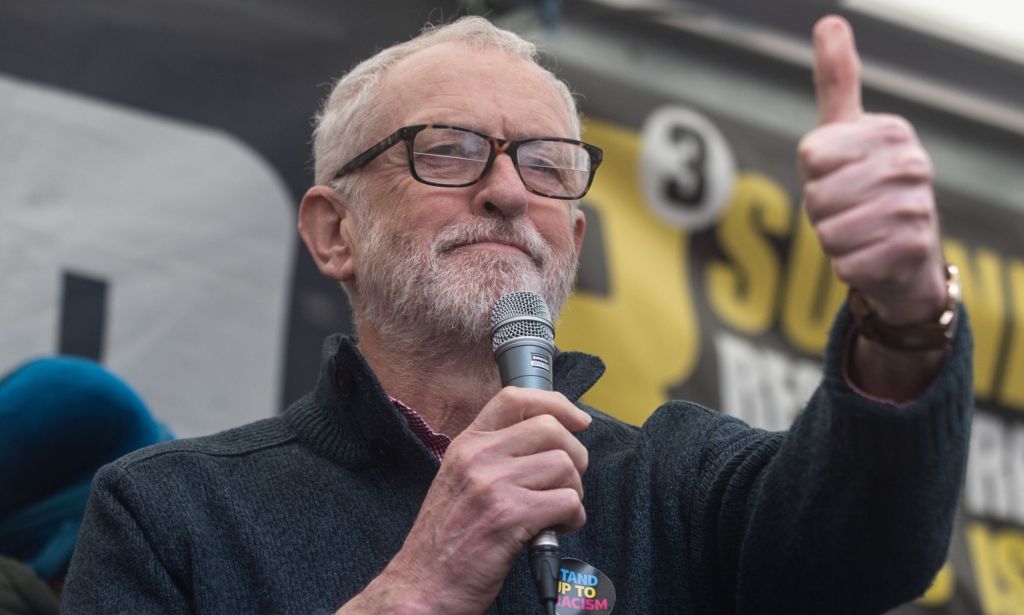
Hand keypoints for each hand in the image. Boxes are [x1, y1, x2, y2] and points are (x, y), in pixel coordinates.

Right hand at [340, 387, 589, 614]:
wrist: (423, 584)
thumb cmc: (447, 538)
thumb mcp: (459, 479)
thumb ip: (494, 454)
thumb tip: (547, 438)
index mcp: (467, 444)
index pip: (515, 399)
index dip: (556, 404)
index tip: (578, 421)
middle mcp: (478, 457)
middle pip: (551, 430)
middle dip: (574, 456)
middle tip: (565, 483)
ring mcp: (493, 485)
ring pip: (565, 466)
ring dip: (573, 492)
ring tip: (556, 512)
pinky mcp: (510, 516)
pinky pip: (567, 502)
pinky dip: (572, 518)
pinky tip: (555, 529)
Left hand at [798, 16, 946, 326]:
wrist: (906, 257)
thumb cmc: (865, 187)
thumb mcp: (848, 131)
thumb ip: (837, 80)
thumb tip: (830, 21)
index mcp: (892, 131)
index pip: (811, 157)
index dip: (814, 177)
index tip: (840, 176)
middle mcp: (912, 164)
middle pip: (816, 197)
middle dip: (821, 213)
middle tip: (850, 211)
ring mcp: (917, 208)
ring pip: (827, 233)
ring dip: (833, 241)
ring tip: (861, 233)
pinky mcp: (911, 251)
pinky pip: (843, 264)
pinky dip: (847, 267)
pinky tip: (872, 257)